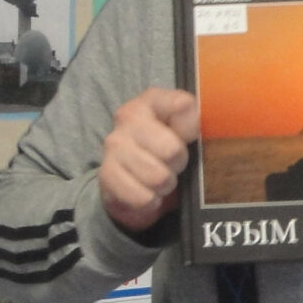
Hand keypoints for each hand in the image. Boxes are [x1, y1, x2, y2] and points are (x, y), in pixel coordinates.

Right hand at [100, 89, 199, 233]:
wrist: (135, 181)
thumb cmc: (166, 152)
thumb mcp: (185, 133)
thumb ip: (194, 121)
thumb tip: (195, 116)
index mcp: (153, 101)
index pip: (183, 105)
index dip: (193, 128)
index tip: (190, 137)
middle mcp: (128, 117)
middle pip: (172, 150)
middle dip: (178, 164)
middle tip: (173, 165)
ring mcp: (114, 146)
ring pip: (158, 177)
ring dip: (165, 185)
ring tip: (160, 179)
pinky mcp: (107, 174)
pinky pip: (143, 197)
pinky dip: (151, 201)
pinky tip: (148, 193)